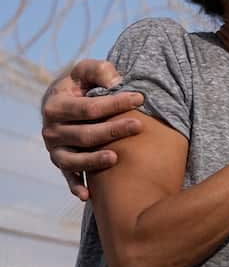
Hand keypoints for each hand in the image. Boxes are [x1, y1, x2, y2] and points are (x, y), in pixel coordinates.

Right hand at [41, 59, 144, 199]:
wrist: (64, 100)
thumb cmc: (81, 84)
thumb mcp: (87, 70)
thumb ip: (100, 71)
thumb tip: (115, 83)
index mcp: (55, 105)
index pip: (89, 108)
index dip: (115, 103)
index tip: (140, 98)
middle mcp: (51, 130)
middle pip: (84, 135)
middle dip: (113, 130)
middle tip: (139, 125)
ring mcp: (54, 149)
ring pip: (73, 160)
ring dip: (93, 161)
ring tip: (116, 158)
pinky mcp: (61, 162)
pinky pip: (67, 177)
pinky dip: (75, 186)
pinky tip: (87, 196)